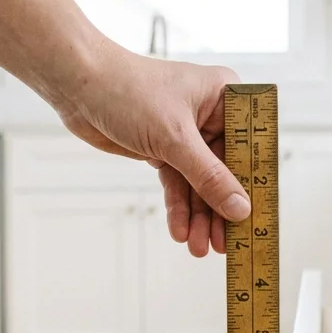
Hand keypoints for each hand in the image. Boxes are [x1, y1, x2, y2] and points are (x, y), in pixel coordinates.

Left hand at [51, 41, 248, 257]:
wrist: (78, 85)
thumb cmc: (128, 91)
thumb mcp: (175, 138)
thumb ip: (210, 177)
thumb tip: (241, 209)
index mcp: (226, 98)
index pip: (250, 149)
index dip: (252, 186)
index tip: (254, 221)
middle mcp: (211, 115)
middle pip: (225, 171)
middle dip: (220, 209)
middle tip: (223, 244)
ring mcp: (187, 134)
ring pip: (200, 183)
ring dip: (198, 216)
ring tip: (197, 247)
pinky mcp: (164, 148)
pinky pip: (178, 183)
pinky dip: (178, 207)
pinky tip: (179, 231)